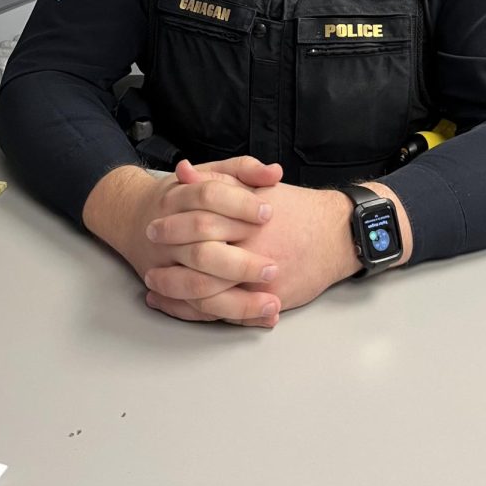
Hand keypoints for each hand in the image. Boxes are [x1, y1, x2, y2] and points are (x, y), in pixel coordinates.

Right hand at [83, 156, 284, 326]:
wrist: (133, 218)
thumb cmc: (182, 195)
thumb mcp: (209, 174)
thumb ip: (243, 169)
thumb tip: (274, 173)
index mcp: (177, 198)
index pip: (208, 198)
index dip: (240, 204)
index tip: (269, 213)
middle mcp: (167, 234)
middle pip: (201, 250)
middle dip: (240, 263)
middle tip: (273, 268)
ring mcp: (164, 265)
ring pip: (196, 288)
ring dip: (236, 300)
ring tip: (272, 303)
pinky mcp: (167, 290)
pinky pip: (196, 310)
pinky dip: (226, 317)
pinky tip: (258, 317)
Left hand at [145, 169, 361, 325]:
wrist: (336, 235)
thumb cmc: (296, 209)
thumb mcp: (258, 187)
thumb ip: (219, 179)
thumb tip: (183, 172)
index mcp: (247, 220)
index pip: (200, 223)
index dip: (172, 227)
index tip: (152, 226)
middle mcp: (253, 252)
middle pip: (200, 263)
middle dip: (170, 267)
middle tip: (149, 266)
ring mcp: (261, 281)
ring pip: (210, 295)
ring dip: (177, 295)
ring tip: (156, 290)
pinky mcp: (268, 302)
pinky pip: (227, 313)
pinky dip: (200, 313)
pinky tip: (180, 307)